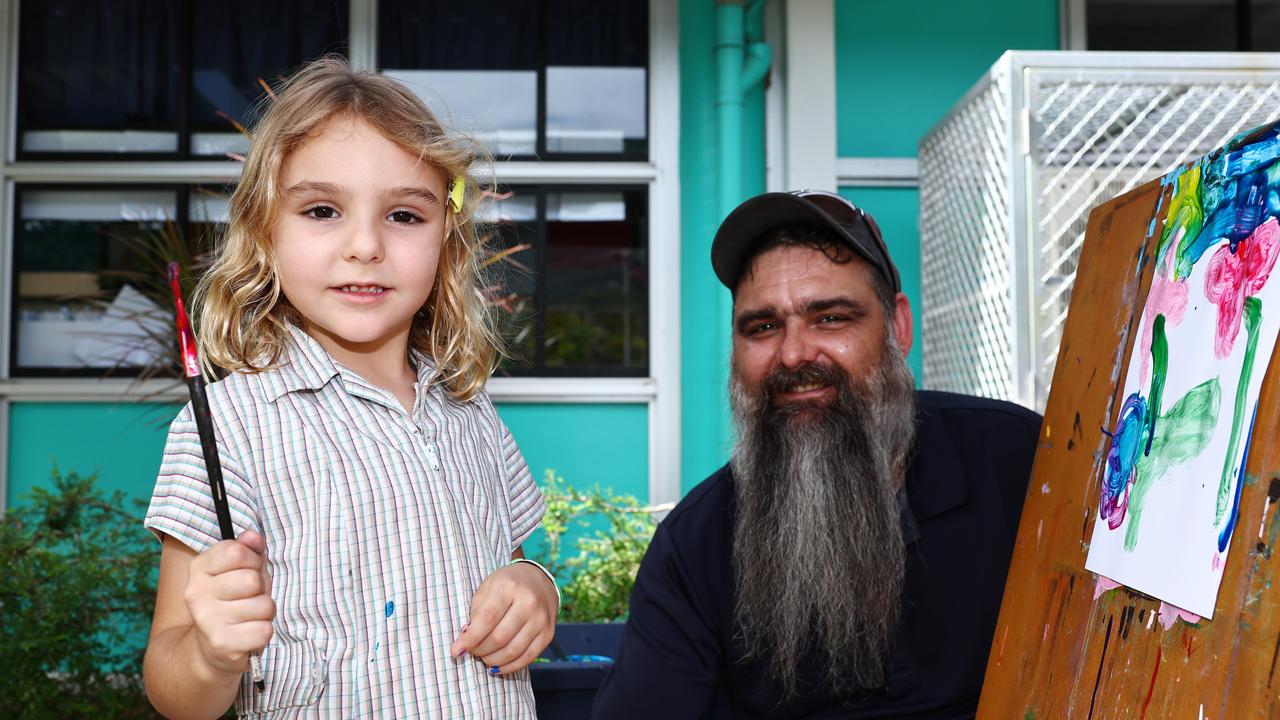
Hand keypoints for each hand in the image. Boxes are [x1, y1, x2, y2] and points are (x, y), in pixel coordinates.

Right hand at [184, 530, 274, 676]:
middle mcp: (196, 593)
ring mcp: (207, 619)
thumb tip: (253, 537)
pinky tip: (248, 634)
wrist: (211, 649)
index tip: (247, 570)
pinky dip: (263, 632)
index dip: (253, 560)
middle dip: (261, 589)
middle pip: (253, 580)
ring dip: (265, 612)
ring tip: (249, 617)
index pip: (237, 551)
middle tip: (249, 598)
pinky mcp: (222, 644)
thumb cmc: (233, 601)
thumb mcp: (240, 570)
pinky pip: (265, 630)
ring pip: (264, 606)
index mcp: (199, 568)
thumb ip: (248, 550)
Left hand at [450, 563, 556, 674]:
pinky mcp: (548, 633)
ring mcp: (541, 619)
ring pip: (513, 651)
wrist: (539, 580)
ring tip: (484, 657)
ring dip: (493, 660)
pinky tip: (497, 665)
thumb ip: (476, 612)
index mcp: (509, 587)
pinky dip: (510, 666)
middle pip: (499, 637)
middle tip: (472, 651)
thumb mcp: (487, 588)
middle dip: (480, 650)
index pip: (487, 618)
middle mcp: (529, 602)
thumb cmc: (507, 584)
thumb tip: (466, 639)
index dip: (470, 638)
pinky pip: (528, 657)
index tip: (456, 651)